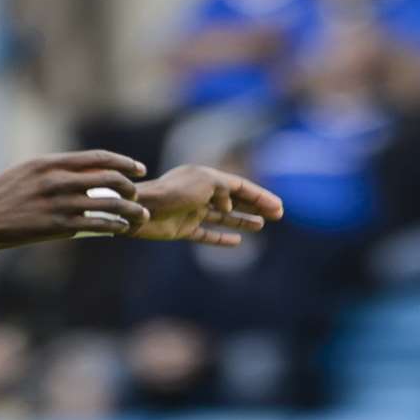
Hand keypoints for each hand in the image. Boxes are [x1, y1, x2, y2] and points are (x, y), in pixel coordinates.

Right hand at [0, 150, 151, 251]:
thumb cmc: (1, 196)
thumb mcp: (25, 172)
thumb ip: (53, 169)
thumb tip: (79, 170)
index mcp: (50, 163)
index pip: (99, 158)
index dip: (124, 162)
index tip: (139, 168)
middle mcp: (58, 180)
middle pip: (110, 178)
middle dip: (130, 187)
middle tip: (138, 195)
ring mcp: (60, 203)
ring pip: (110, 203)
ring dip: (130, 210)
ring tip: (140, 216)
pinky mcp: (60, 225)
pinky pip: (98, 224)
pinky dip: (115, 226)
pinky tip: (121, 229)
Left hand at [134, 164, 284, 245]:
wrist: (140, 210)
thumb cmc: (172, 193)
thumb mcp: (205, 181)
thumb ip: (224, 189)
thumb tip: (229, 204)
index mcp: (204, 177)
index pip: (238, 186)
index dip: (259, 196)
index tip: (278, 207)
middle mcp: (198, 193)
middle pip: (233, 199)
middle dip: (255, 206)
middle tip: (277, 215)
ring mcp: (190, 212)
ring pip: (222, 216)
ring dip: (242, 219)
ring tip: (261, 225)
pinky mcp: (181, 229)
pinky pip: (206, 234)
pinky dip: (221, 238)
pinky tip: (236, 242)